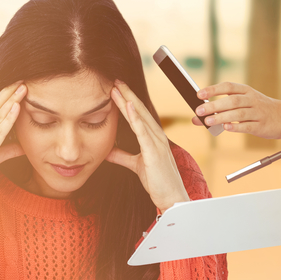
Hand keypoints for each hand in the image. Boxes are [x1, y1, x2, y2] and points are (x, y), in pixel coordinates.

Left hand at [106, 80, 189, 211]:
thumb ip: (123, 156)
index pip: (139, 115)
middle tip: (115, 80)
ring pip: (141, 117)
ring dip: (128, 101)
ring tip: (117, 88)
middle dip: (127, 94)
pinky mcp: (154, 152)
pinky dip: (135, 117)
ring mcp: (157, 143)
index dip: (128, 101)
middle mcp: (157, 136)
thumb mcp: (136, 165)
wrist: (172, 199)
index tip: (116, 89)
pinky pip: (143, 131)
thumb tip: (108, 151)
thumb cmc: (158, 182)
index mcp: (153, 138)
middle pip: (140, 110)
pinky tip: (127, 106)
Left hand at [193, 82, 280, 138]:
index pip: (228, 86)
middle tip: (199, 110)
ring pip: (239, 113)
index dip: (213, 89)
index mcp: (246, 91)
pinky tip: (226, 128)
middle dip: (214, 105)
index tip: (199, 94)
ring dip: (222, 117)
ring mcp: (258, 112)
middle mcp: (252, 99)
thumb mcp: (242, 104)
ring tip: (208, 121)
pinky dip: (236, 127)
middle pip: (232, 100)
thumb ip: (220, 110)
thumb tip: (196, 118)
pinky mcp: (262, 125)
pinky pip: (248, 126)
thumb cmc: (257, 109)